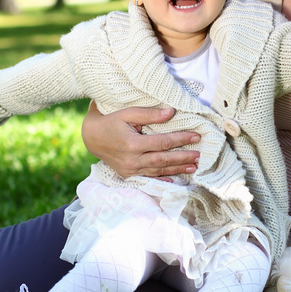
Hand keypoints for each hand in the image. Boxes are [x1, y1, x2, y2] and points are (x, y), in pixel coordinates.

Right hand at [81, 101, 199, 178]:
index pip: (162, 142)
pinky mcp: (128, 174)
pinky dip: (163, 178)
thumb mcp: (127, 113)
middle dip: (183, 158)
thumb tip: (171, 112)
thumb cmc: (110, 120)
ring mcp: (130, 170)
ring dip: (177, 169)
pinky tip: (176, 179)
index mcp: (132, 144)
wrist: (91, 137)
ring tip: (194, 167)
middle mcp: (132, 160)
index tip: (196, 136)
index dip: (180, 139)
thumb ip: (149, 114)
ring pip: (158, 171)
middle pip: (163, 160)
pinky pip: (149, 177)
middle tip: (199, 155)